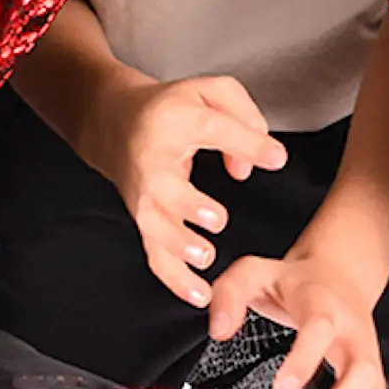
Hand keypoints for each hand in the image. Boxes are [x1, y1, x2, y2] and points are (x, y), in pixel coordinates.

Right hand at [82, 70, 289, 310]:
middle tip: (216, 219)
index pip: (211, 128)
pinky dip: (173, 278)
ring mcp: (144, 195)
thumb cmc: (171, 110)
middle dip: (187, 205)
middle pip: (165, 187)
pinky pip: (154, 254)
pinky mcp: (143, 220)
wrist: (115, 122)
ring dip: (177, 246)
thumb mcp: (211, 93)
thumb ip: (246, 121)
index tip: (273, 157)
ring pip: (153, 228)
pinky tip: (199, 295)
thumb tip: (264, 161)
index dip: (244, 143)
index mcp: (174, 121)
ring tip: (206, 257)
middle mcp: (153, 162)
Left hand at [204, 240, 388, 388]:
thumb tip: (219, 331)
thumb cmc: (294, 281)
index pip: (320, 330)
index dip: (305, 359)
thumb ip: (230, 294)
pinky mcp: (369, 380)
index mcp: (323, 306)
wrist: (339, 274)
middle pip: (362, 371)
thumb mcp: (254, 271)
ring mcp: (365, 359)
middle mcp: (351, 335)